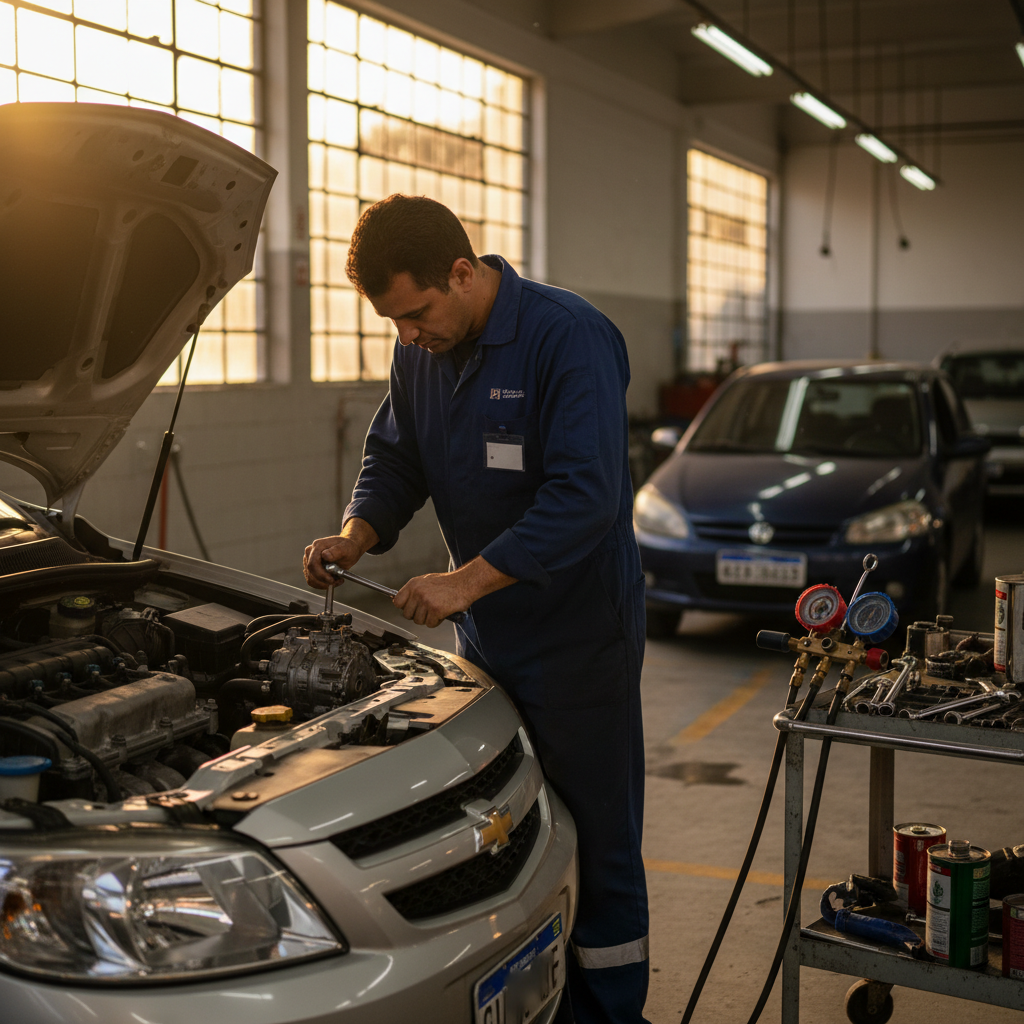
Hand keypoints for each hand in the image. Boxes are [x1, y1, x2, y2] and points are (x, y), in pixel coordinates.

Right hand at [302, 518, 378, 588]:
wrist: (349, 548)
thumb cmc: (348, 547)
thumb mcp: (346, 548)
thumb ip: (336, 551)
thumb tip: (325, 555)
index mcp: (318, 546)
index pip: (313, 563)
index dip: (321, 574)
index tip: (331, 580)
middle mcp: (310, 552)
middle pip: (311, 572)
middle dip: (323, 580)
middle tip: (337, 581)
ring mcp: (309, 560)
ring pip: (311, 578)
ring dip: (323, 583)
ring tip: (337, 580)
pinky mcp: (311, 568)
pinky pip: (312, 581)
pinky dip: (322, 584)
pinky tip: (332, 580)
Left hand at [394, 556, 516, 626]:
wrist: (465, 583)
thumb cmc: (448, 583)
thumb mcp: (426, 581)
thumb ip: (414, 591)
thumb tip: (399, 602)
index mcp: (413, 584)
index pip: (397, 602)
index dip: (404, 607)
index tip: (411, 608)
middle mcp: (417, 592)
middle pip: (407, 614)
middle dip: (417, 615)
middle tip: (428, 610)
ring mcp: (426, 601)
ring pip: (418, 621)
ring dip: (428, 619)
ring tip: (437, 609)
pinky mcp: (435, 610)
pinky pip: (430, 624)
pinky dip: (437, 621)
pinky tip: (443, 612)